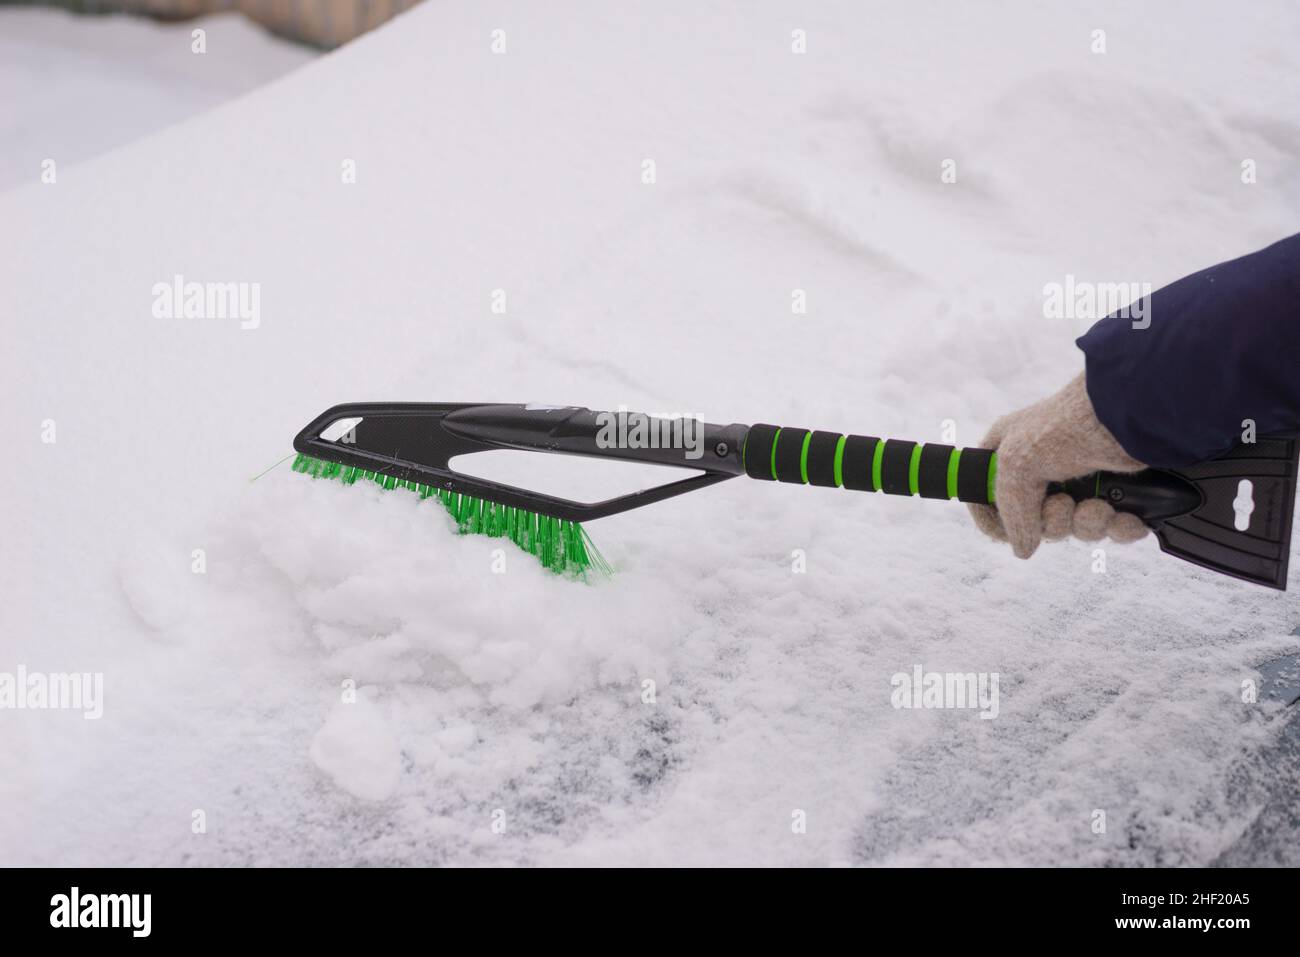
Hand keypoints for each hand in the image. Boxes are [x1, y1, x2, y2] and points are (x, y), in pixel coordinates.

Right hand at [968, 373, 1149, 557]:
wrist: (1129, 416)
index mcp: (1007, 455)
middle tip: (1064, 504)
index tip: (1007, 532)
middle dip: (1054, 521)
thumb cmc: (1065, 428)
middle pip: (1035, 522)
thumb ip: (1012, 510)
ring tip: (1100, 505)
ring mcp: (1076, 481)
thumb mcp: (1017, 465)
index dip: (995, 521)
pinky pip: (1110, 527)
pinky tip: (1126, 517)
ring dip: (1089, 523)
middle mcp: (1039, 470)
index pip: (986, 497)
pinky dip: (1120, 527)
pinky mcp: (1111, 491)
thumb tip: (1023, 548)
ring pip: (1073, 527)